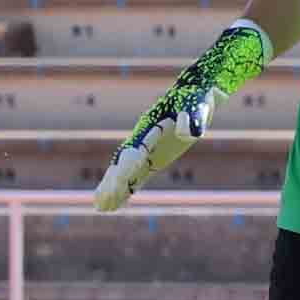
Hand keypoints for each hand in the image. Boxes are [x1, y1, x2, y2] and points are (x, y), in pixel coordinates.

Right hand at [91, 21, 270, 212]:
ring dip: (115, 189)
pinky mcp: (155, 156)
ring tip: (101, 208)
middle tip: (100, 202)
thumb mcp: (199, 104)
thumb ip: (193, 116)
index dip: (125, 168)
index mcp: (150, 128)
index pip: (134, 152)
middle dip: (112, 183)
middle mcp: (144, 140)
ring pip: (126, 172)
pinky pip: (137, 175)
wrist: (198, 92)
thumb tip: (193, 132)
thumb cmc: (198, 97)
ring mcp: (148, 149)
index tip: (116, 184)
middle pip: (123, 164)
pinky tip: (118, 203)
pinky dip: (128, 188)